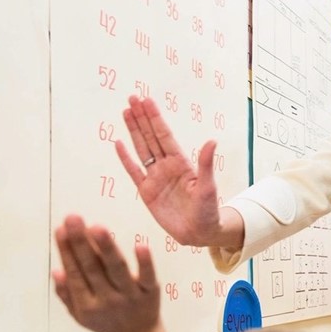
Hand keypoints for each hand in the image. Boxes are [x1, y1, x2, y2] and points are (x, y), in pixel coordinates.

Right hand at [52, 214, 171, 331]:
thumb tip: (56, 270)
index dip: (67, 252)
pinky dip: (144, 262)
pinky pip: (147, 276)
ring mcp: (130, 296)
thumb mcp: (80, 314)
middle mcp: (108, 300)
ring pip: (117, 270)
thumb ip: (66, 294)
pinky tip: (140, 245)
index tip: (60, 229)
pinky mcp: (151, 292)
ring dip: (107, 248)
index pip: (75, 274)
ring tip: (97, 227)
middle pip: (93, 269)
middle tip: (73, 218)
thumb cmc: (105, 321)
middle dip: (81, 243)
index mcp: (87, 305)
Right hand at [115, 95, 231, 246]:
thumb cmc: (208, 210)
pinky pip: (133, 171)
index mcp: (181, 163)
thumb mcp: (208, 187)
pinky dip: (125, 158)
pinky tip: (118, 143)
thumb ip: (206, 164)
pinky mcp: (146, 192)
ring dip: (133, 131)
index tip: (146, 100)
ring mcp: (155, 178)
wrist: (199, 233)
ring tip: (125, 112)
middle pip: (150, 137)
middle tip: (131, 98)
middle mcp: (166, 167)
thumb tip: (212, 141)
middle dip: (141, 118)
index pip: (164, 135)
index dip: (155, 118)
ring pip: (141, 149)